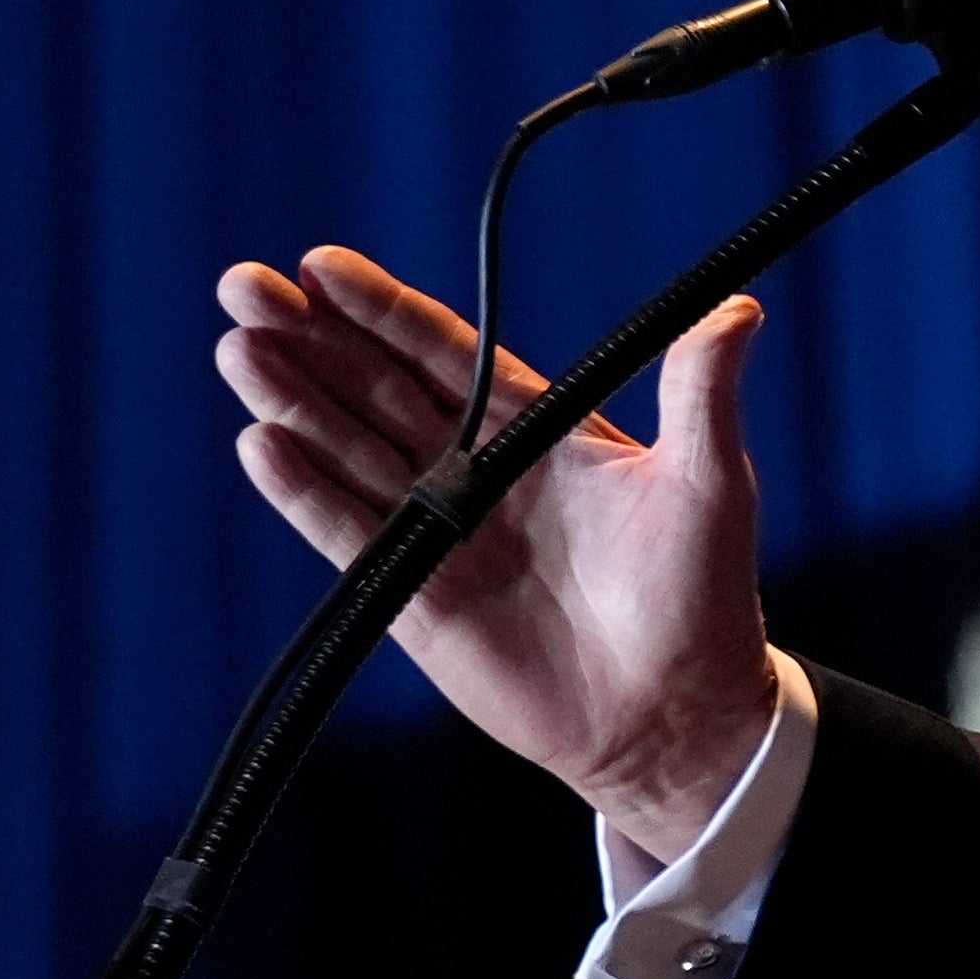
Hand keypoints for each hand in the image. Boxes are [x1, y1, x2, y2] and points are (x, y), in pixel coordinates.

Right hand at [211, 246, 780, 857]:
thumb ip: (704, 394)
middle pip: (374, 388)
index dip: (381, 310)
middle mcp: (476, 471)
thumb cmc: (703, 595)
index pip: (443, 353)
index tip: (321, 263)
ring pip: (348, 449)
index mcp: (536, 428)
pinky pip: (348, 534)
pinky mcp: (412, 597)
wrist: (676, 715)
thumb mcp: (709, 483)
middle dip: (310, 336)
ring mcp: (439, 532)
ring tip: (239, 348)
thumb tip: (740, 307)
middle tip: (242, 283)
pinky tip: (260, 444)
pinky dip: (304, 492)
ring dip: (292, 399)